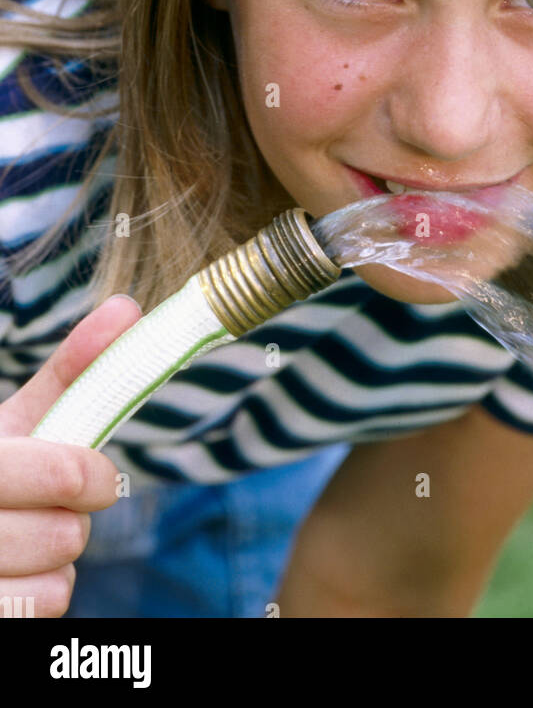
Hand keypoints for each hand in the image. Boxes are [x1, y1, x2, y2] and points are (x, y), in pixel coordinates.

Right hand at [0, 294, 141, 617]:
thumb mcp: (18, 421)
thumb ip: (71, 371)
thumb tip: (128, 309)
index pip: (52, 472)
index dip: (84, 474)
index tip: (94, 473)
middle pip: (63, 534)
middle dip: (74, 517)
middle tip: (60, 506)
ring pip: (54, 582)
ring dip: (58, 558)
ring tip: (29, 534)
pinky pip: (41, 611)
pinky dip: (44, 592)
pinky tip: (19, 571)